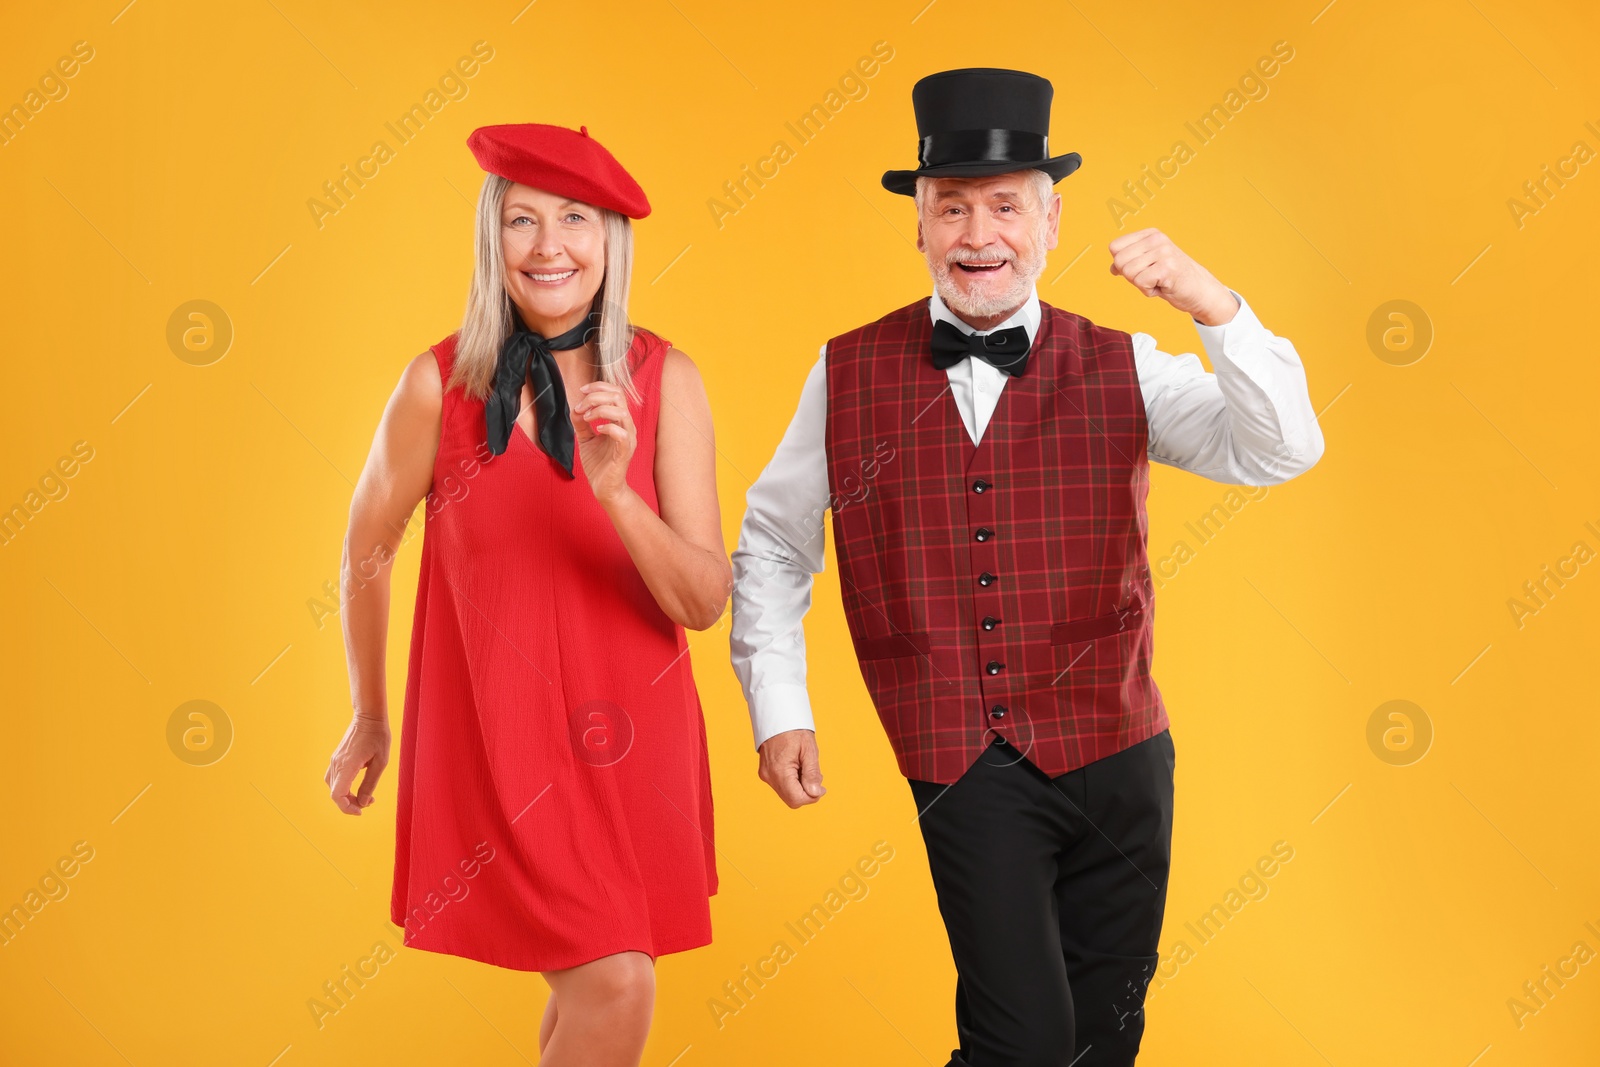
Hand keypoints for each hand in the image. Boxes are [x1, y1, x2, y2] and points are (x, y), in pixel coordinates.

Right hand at [325, 713, 390, 815]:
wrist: (369, 717)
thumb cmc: (378, 736)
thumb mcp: (381, 762)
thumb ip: (370, 783)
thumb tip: (362, 803)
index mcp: (347, 765)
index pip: (337, 795)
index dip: (347, 807)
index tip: (361, 810)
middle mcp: (337, 764)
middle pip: (335, 794)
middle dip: (350, 803)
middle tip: (369, 802)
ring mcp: (335, 761)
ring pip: (334, 787)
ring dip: (346, 796)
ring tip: (364, 796)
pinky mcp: (337, 759)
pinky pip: (334, 779)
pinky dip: (343, 787)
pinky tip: (356, 786)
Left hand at [572, 380, 635, 504]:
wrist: (604, 487)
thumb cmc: (598, 464)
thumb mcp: (585, 439)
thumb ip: (581, 423)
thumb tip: (574, 408)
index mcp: (619, 421)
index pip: (616, 393)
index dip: (599, 387)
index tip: (581, 391)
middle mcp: (627, 426)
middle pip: (618, 397)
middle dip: (596, 396)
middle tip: (580, 406)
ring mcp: (628, 439)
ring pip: (621, 412)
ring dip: (599, 410)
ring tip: (585, 418)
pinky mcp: (625, 452)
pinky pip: (622, 434)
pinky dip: (608, 427)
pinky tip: (597, 430)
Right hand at [758, 729, 825, 806]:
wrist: (777, 716)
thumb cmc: (794, 731)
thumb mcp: (809, 750)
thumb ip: (812, 774)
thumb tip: (815, 793)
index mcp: (779, 771)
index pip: (796, 799)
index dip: (812, 797)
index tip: (821, 787)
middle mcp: (769, 776)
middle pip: (791, 800)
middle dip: (807, 792)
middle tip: (815, 776)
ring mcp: (766, 775)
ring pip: (787, 793)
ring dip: (800, 787)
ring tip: (806, 767)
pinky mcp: (766, 772)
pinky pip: (782, 785)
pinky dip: (793, 782)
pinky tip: (798, 767)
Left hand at [1108, 228, 1238, 325]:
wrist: (1200, 290)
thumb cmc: (1172, 279)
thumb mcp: (1149, 265)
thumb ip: (1130, 262)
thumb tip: (1112, 268)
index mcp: (1150, 234)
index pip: (1115, 247)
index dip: (1121, 264)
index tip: (1140, 269)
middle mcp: (1157, 239)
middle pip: (1119, 261)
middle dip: (1131, 276)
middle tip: (1151, 278)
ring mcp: (1163, 252)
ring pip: (1128, 273)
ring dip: (1141, 285)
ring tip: (1159, 281)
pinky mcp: (1167, 267)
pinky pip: (1140, 283)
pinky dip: (1148, 291)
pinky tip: (1163, 286)